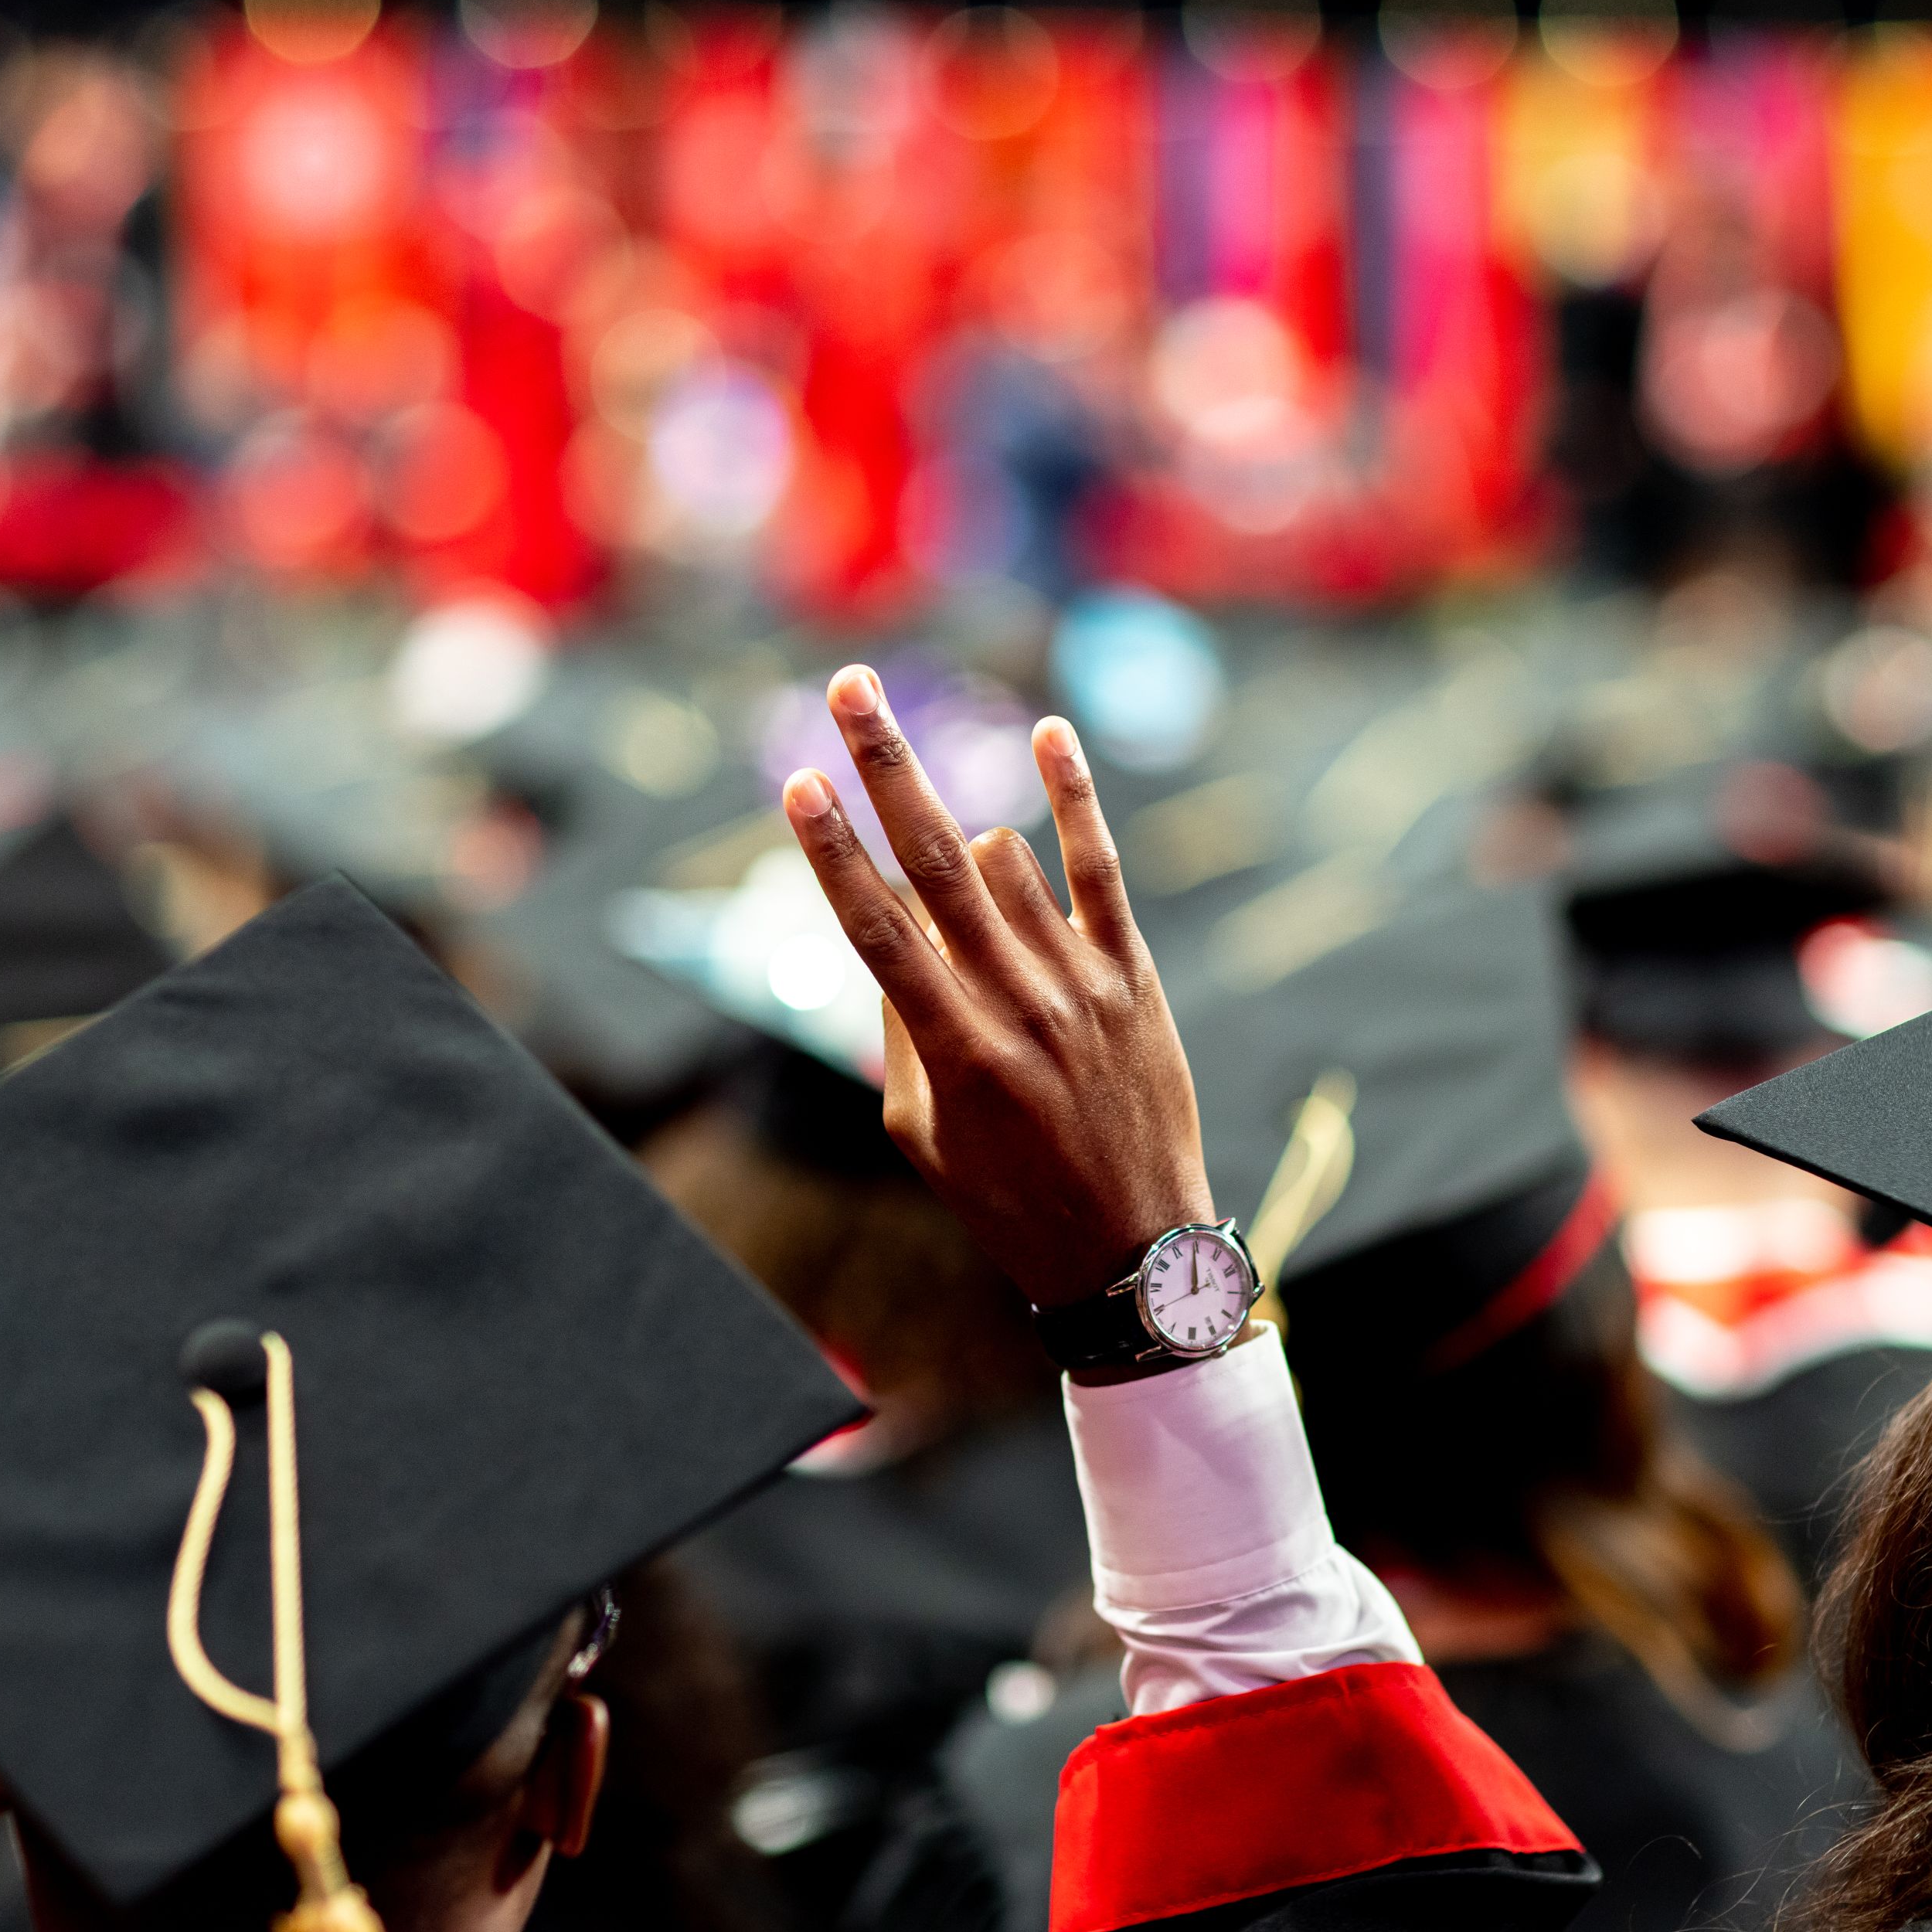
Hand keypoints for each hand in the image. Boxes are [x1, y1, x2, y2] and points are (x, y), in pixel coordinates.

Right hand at [780, 665, 1214, 1309]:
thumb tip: (886, 931)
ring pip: (1008, 864)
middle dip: (887, 766)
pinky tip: (1048, 736)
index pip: (879, 931)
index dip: (833, 853)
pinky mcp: (1132, 974)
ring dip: (968, 854)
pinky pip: (1101, 868)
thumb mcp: (923, 1135)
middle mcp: (1020, 1005)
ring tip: (966, 907)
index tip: (798, 782)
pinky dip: (1073, 799)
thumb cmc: (1008, 1197)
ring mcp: (1083, 983)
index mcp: (956, 1053)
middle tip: (849, 686)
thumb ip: (897, 1030)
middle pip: (938, 863)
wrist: (1133, 1245)